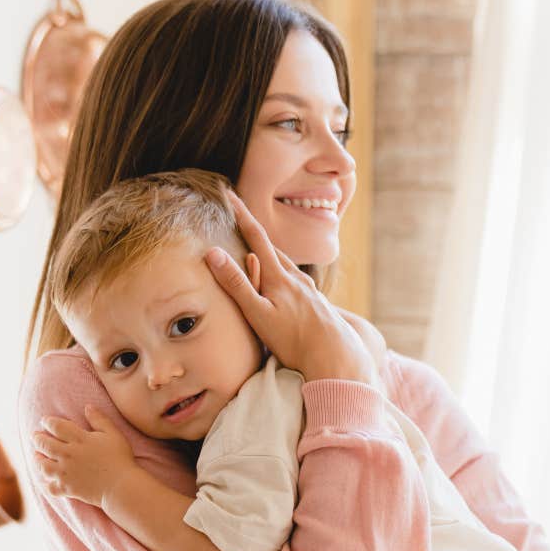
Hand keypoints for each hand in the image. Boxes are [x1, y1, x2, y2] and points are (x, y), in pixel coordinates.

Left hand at [32, 405, 136, 507]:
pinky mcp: (67, 488)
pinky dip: (45, 484)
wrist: (121, 486)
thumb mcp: (113, 434)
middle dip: (37, 438)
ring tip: (37, 455)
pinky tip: (43, 481)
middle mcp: (68, 455)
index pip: (57, 427)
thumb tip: (87, 407)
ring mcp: (66, 472)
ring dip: (38, 459)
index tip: (44, 420)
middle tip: (34, 436)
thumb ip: (99, 420)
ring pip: (43, 465)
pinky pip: (50, 486)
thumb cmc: (120, 458)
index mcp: (79, 440)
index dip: (48, 422)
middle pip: (45, 444)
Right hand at [206, 190, 380, 386]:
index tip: (229, 193)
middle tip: (240, 220)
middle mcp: (296, 279)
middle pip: (272, 249)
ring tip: (258, 251)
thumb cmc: (294, 340)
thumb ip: (237, 284)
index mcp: (279, 277)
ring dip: (270, 255)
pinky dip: (283, 274)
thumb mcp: (258, 314)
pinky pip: (296, 282)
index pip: (256, 237)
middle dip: (255, 234)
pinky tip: (286, 284)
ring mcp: (309, 291)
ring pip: (286, 266)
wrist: (336, 357)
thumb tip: (213, 253)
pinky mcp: (317, 305)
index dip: (241, 214)